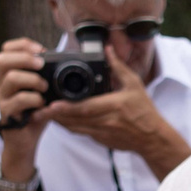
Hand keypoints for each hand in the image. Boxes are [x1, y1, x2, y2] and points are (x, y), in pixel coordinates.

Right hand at [0, 38, 52, 147]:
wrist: (25, 142)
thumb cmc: (35, 114)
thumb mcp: (43, 91)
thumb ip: (47, 76)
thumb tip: (62, 60)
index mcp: (8, 74)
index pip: (7, 49)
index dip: (22, 45)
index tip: (40, 49)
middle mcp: (1, 84)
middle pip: (2, 59)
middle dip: (25, 58)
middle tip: (41, 65)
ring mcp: (1, 98)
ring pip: (11, 78)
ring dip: (33, 80)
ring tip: (45, 89)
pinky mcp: (6, 114)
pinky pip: (18, 101)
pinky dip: (34, 100)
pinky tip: (42, 105)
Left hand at [42, 52, 187, 170]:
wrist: (152, 138)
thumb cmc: (144, 110)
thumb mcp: (134, 84)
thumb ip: (118, 67)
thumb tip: (107, 49)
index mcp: (114, 106)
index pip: (86, 107)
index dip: (67, 107)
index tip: (52, 104)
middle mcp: (106, 121)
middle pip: (75, 119)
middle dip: (55, 115)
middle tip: (37, 109)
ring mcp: (102, 133)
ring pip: (74, 128)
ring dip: (58, 121)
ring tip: (42, 114)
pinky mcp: (100, 140)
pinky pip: (80, 133)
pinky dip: (68, 126)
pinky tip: (58, 120)